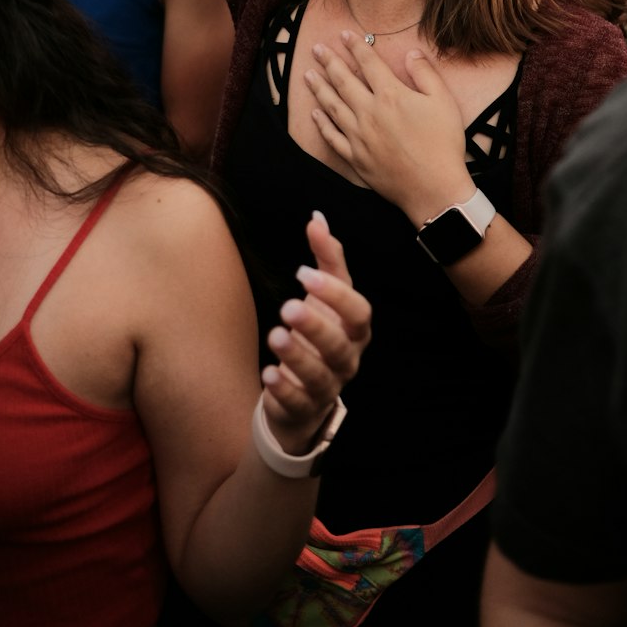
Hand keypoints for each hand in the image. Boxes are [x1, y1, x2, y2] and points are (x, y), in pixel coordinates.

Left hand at [261, 212, 370, 450]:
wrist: (307, 389)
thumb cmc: (320, 332)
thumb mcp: (324, 295)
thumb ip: (325, 258)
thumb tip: (317, 218)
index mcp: (356, 330)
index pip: (358, 312)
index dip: (336, 295)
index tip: (303, 274)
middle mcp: (347, 360)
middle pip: (340, 346)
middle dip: (316, 325)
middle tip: (287, 306)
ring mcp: (327, 387)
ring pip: (320, 377)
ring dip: (298, 357)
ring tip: (275, 335)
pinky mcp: (304, 409)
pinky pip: (298, 404)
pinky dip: (284, 391)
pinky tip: (268, 375)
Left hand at [305, 35, 473, 225]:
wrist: (434, 188)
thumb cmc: (443, 144)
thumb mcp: (443, 101)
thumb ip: (425, 73)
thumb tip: (410, 52)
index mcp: (390, 95)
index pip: (368, 63)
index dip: (355, 46)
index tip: (344, 34)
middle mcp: (369, 112)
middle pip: (343, 81)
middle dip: (329, 62)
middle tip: (317, 48)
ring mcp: (359, 136)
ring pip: (332, 106)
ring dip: (319, 88)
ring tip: (308, 74)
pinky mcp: (355, 157)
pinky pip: (332, 137)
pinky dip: (322, 124)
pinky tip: (315, 114)